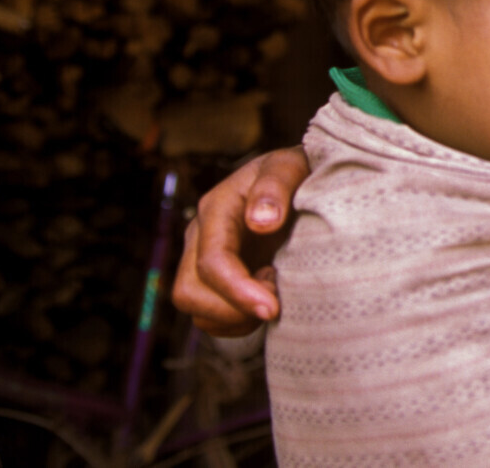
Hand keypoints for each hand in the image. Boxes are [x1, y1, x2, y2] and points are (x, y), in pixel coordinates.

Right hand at [172, 146, 310, 335]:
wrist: (299, 179)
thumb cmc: (296, 171)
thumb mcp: (290, 167)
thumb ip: (275, 187)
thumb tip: (261, 222)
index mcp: (216, 209)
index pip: (212, 262)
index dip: (238, 291)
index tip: (272, 308)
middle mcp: (201, 237)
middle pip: (190, 293)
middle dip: (233, 310)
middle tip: (278, 299)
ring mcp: (204, 259)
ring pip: (198, 311)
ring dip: (237, 318)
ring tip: (276, 293)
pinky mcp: (215, 279)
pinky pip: (212, 317)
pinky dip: (239, 321)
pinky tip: (268, 297)